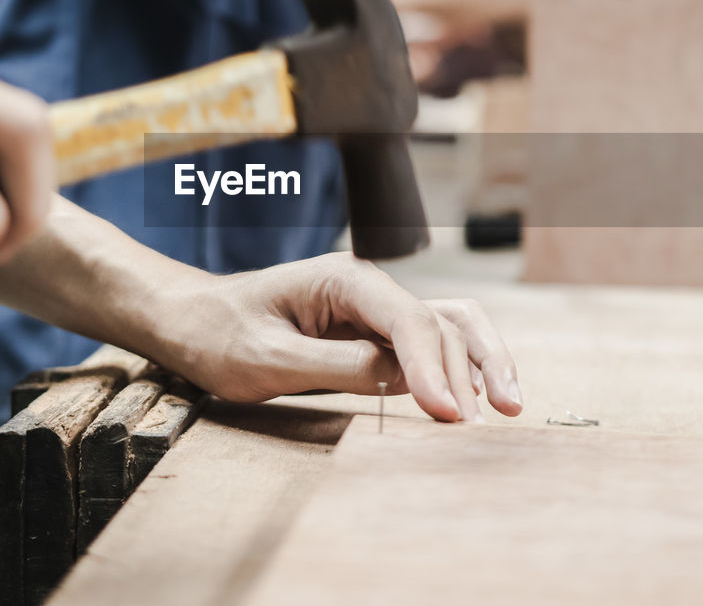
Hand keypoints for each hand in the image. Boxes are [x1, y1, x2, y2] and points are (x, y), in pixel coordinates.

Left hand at [148, 252, 523, 422]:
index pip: (406, 320)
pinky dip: (460, 369)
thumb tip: (399, 379)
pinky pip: (431, 346)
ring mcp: (376, 310)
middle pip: (442, 321)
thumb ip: (335, 365)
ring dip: (482, 363)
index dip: (433, 367)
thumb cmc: (219, 335)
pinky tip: (480, 398)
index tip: (448, 413)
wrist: (192, 322)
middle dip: (472, 368)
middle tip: (491, 421)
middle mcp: (369, 288)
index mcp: (343, 280)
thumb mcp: (266, 358)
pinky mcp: (376, 334)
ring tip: (510, 408)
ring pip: (451, 327)